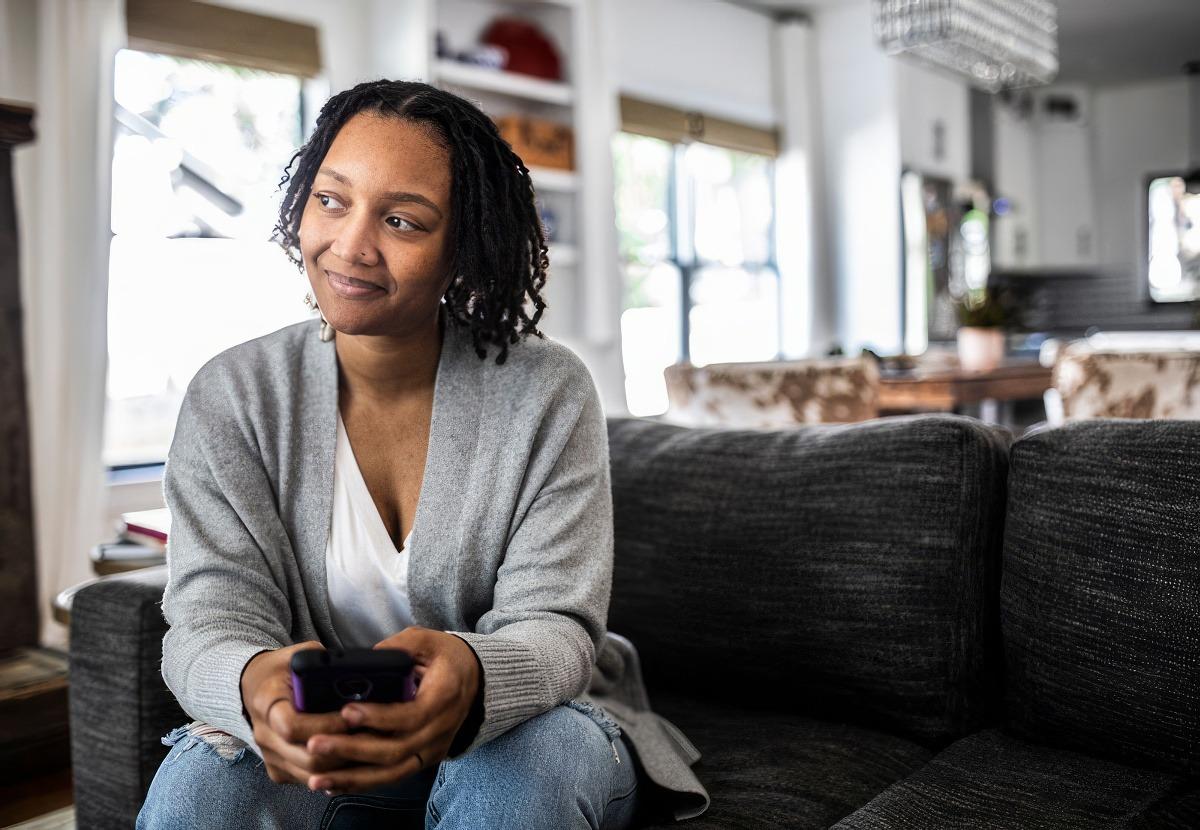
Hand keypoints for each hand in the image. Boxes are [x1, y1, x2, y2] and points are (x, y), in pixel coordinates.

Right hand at [240, 641, 356, 788]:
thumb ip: (321, 664)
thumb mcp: (298, 656)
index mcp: (267, 702)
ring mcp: (269, 755)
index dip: (325, 724)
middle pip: (305, 757)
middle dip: (341, 749)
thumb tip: (354, 673)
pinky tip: (351, 759)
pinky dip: (331, 774)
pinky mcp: (277, 769)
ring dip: (341, 766)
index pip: (292, 726)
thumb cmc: (281, 669)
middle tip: (369, 736)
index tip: (350, 715)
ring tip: (366, 748)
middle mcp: (263, 734)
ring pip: (309, 774)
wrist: (253, 687)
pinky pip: (306, 780)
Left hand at [303, 626, 481, 794]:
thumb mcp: (426, 640)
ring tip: (317, 778)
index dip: (378, 717)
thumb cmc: (446, 656)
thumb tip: (364, 659)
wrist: (475, 678)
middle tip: (315, 743)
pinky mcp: (424, 758)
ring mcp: (434, 748)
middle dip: (353, 750)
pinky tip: (334, 785)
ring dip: (353, 777)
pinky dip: (363, 783)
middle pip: (396, 750)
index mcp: (444, 696)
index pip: (411, 715)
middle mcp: (441, 729)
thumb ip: (397, 646)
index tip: (346, 711)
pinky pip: (393, 776)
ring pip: (392, 771)